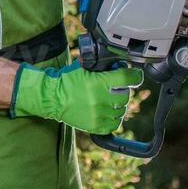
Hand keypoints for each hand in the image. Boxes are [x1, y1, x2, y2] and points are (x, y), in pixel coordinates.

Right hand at [8, 61, 142, 133]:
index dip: (134, 75)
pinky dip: (114, 119)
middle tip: (115, 88)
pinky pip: (114, 124)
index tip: (135, 75)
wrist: (52, 98)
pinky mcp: (95, 126)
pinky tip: (108, 112)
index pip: (127, 78)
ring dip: (118, 105)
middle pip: (125, 96)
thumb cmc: (66, 81)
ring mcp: (98, 114)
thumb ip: (99, 64)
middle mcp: (100, 99)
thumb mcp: (82, 66)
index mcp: (98, 82)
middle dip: (122, 90)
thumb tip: (115, 62)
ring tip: (109, 100)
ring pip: (121, 111)